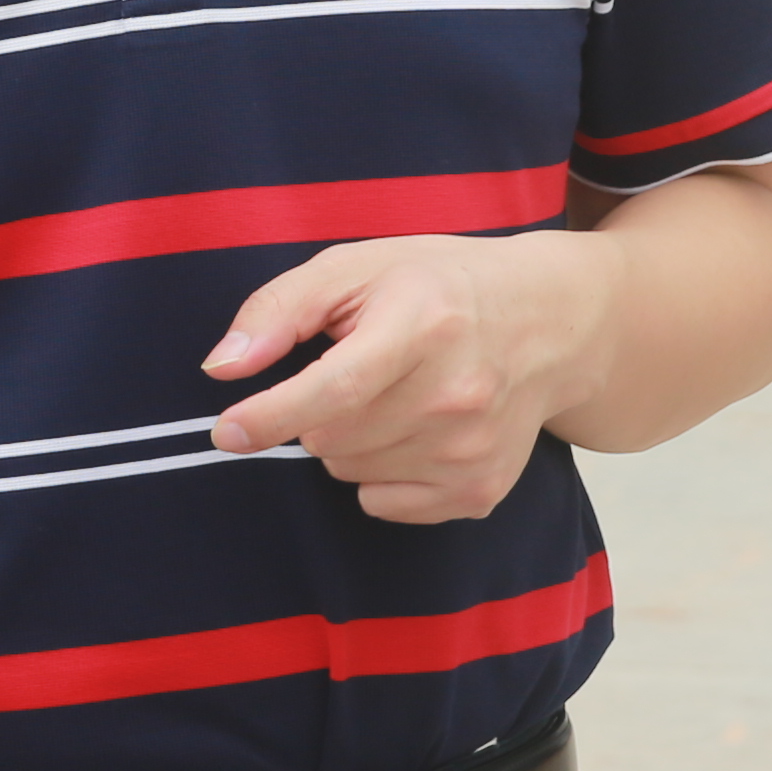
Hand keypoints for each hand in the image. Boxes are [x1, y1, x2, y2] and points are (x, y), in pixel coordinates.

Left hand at [204, 230, 611, 522]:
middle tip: (356, 371)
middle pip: (330, 439)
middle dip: (317, 411)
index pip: (336, 389)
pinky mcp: (480, 490)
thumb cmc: (439, 286)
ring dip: (348, 440)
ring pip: (349, 472)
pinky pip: (382, 503)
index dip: (271, 415)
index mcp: (423, 325)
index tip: (226, 431)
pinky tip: (415, 430)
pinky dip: (379, 473)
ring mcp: (472, 450)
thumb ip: (280, 310)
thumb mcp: (357, 267)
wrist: (549, 321)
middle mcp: (456, 394)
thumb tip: (222, 367)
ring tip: (393, 394)